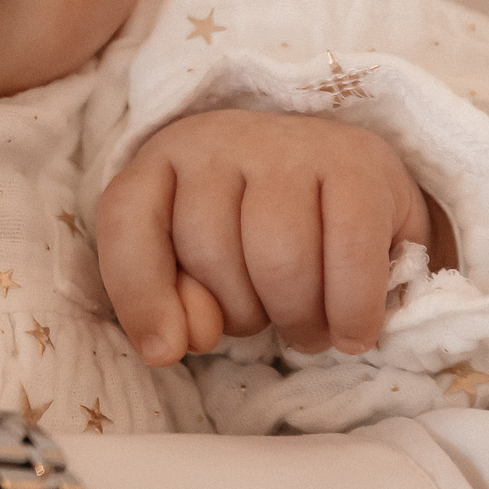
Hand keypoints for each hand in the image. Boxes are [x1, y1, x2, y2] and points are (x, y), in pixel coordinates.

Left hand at [97, 109, 439, 362]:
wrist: (349, 185)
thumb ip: (173, 299)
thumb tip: (172, 343)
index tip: (166, 350)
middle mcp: (222, 138)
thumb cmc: (259, 235)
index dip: (140, 294)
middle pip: (211, 251)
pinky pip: (350, 255)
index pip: (128, 220)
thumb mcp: (200, 265)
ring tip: (309, 328)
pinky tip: (353, 332)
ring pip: (279, 258)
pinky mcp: (360, 161)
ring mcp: (292, 144)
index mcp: (165, 157)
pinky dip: (351, 311)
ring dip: (297, 318)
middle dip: (241, 313)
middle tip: (269, 318)